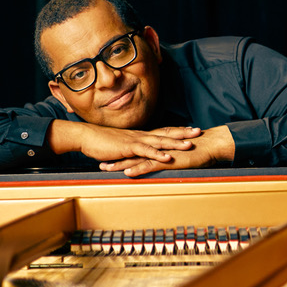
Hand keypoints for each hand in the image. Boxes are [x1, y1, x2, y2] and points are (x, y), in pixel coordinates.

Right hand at [49, 120, 201, 164]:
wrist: (86, 137)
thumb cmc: (102, 142)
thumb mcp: (121, 146)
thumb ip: (133, 149)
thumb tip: (141, 154)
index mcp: (140, 135)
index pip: (163, 130)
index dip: (178, 130)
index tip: (192, 129)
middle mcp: (141, 135)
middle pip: (166, 132)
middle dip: (184, 132)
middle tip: (200, 131)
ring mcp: (135, 140)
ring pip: (159, 140)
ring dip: (175, 142)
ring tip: (190, 144)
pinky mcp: (128, 147)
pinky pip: (145, 150)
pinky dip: (157, 153)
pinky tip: (168, 157)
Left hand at [101, 125, 236, 177]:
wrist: (211, 144)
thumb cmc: (199, 149)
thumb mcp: (180, 155)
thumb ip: (171, 157)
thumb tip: (165, 163)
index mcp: (159, 146)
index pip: (136, 149)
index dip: (122, 153)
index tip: (109, 155)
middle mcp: (157, 148)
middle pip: (131, 153)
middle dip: (115, 157)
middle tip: (99, 160)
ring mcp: (162, 154)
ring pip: (136, 159)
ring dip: (120, 164)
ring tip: (106, 168)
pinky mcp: (168, 161)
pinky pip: (150, 166)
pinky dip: (138, 169)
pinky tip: (127, 173)